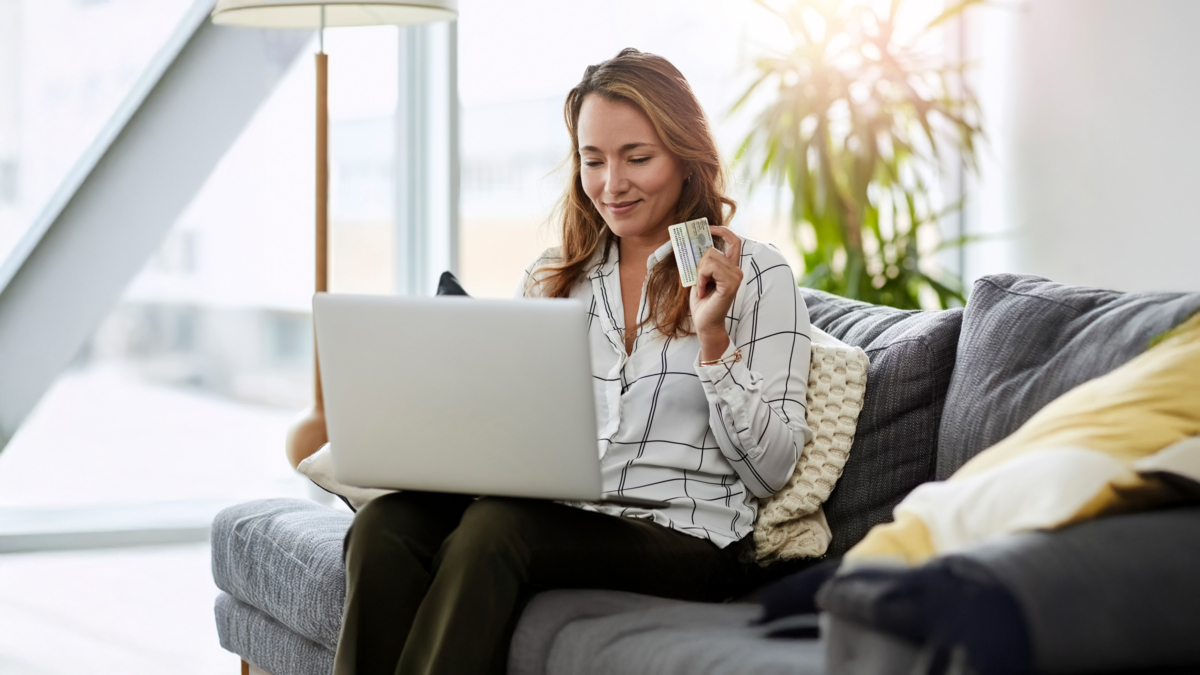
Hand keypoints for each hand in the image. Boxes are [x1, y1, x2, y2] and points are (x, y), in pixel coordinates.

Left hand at [689, 226, 742, 361]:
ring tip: (701, 288)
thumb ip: (700, 260)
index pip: (733, 240)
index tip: (707, 228)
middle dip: (698, 264)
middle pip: (711, 250)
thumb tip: (691, 241)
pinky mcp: (731, 284)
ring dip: (698, 274)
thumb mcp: (699, 276)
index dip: (721, 230)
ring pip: (709, 258)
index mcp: (730, 267)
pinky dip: (700, 279)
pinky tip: (702, 292)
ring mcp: (736, 276)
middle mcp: (736, 270)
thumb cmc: (702, 302)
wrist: (704, 323)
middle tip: (698, 282)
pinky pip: (709, 268)